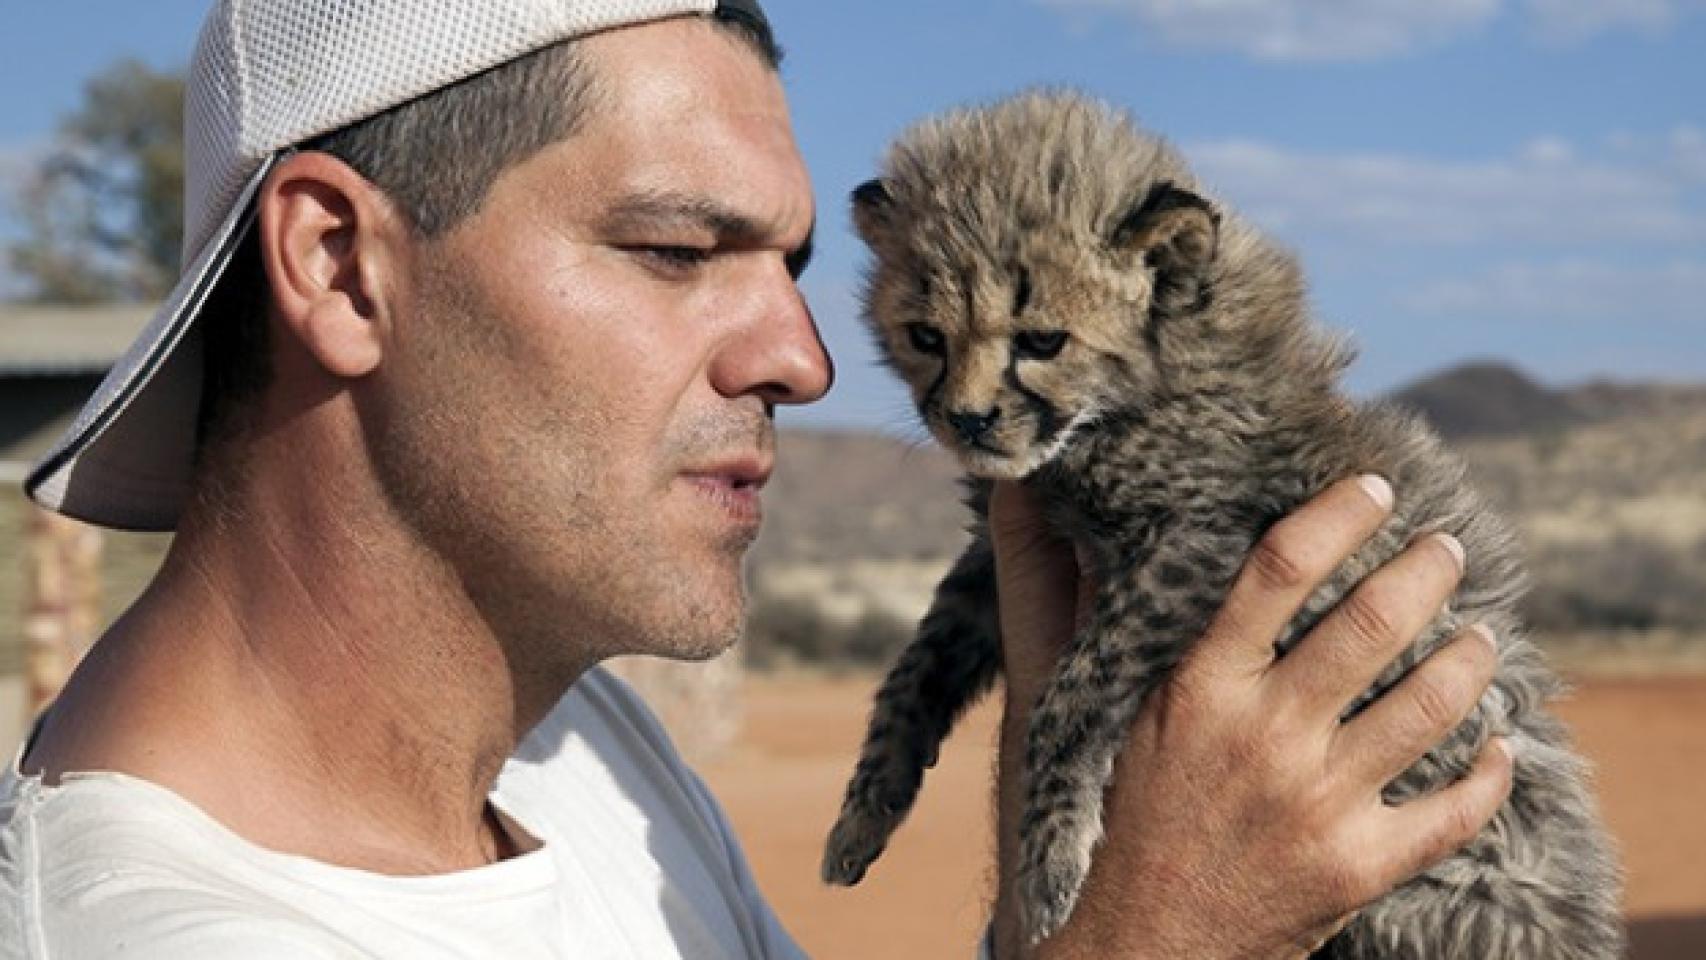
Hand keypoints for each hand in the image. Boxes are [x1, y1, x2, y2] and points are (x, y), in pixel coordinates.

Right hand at [988, 476, 1513, 959]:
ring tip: (1480, 637)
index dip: (1336, 516)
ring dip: (1470, 659)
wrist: (1140, 943)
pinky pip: (1455, 808)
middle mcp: (1262, 735)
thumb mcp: (1091, 709)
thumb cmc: (1115, 816)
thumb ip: (1079, 608)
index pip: (1277, 570)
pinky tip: (1496, 744)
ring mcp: (1316, 803)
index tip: (1374, 488)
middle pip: (1371, 624)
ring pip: (1429, 705)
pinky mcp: (1358, 866)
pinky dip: (1489, 770)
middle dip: (1426, 572)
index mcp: (1197, 688)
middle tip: (1448, 549)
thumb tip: (1062, 511)